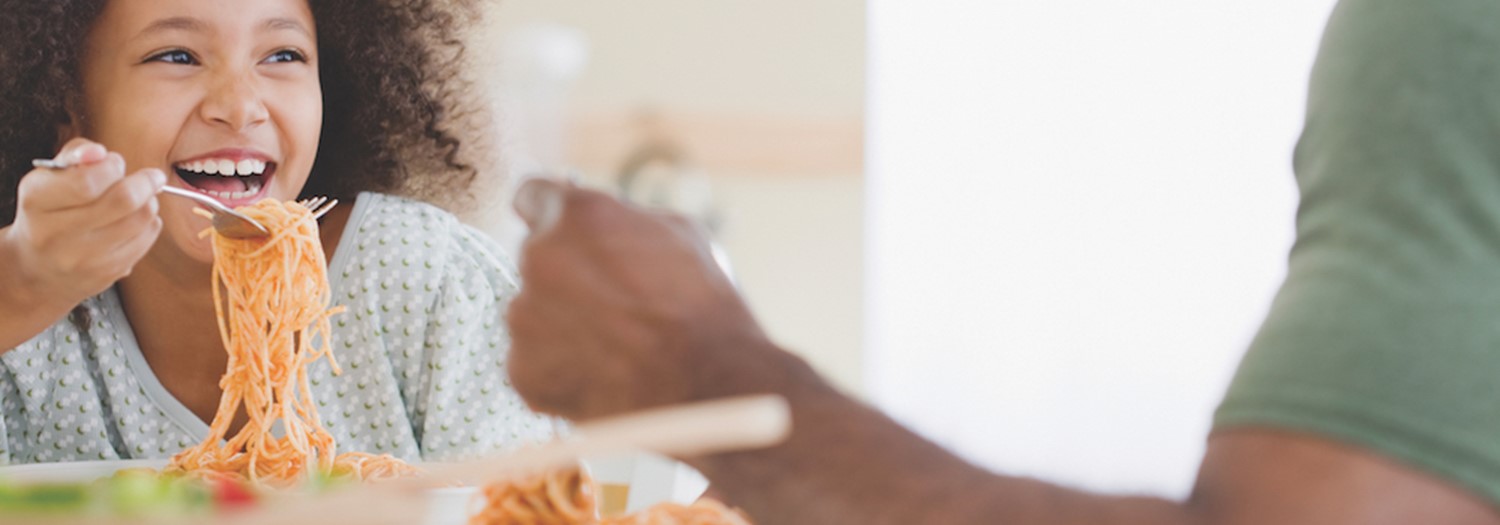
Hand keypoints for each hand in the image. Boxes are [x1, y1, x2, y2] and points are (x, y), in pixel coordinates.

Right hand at [4, 139, 165, 306]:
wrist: (38, 266)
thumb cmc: (51, 209)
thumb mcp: (51, 177)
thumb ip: (77, 154)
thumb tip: (98, 152)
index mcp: (37, 201)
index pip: (87, 181)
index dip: (112, 165)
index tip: (115, 162)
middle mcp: (55, 234)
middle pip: (122, 200)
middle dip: (145, 181)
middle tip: (151, 176)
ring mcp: (82, 258)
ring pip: (140, 219)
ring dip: (150, 201)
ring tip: (141, 198)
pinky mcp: (106, 273)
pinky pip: (146, 239)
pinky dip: (150, 223)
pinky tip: (135, 220)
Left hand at [506, 179, 804, 420]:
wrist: (707, 388)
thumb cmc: (703, 307)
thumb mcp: (679, 233)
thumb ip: (625, 219)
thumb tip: (608, 219)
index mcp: (574, 214)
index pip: (532, 194)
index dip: (552, 213)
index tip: (563, 230)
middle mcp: (537, 259)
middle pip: (536, 259)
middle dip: (566, 274)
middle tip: (613, 301)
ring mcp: (524, 318)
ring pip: (533, 313)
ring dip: (561, 323)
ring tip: (615, 344)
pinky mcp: (523, 371)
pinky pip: (533, 361)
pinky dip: (559, 368)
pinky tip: (604, 373)